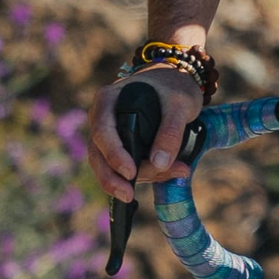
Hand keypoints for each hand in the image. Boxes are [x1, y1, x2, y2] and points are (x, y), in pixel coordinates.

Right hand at [87, 65, 207, 199]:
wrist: (175, 82)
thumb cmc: (174, 86)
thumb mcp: (180, 103)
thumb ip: (171, 131)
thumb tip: (159, 163)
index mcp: (108, 100)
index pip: (102, 131)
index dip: (113, 154)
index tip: (129, 172)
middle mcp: (101, 118)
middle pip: (98, 155)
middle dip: (113, 178)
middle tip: (130, 196)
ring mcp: (108, 135)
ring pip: (108, 166)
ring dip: (135, 179)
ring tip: (174, 173)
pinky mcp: (119, 148)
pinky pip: (123, 168)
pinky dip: (144, 174)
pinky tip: (168, 174)